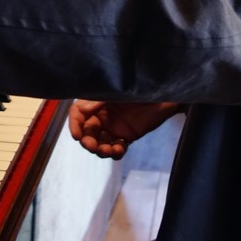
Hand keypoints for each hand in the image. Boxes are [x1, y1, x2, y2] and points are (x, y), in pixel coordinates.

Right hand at [68, 100, 183, 159]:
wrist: (166, 95)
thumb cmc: (142, 88)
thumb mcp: (118, 92)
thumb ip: (100, 100)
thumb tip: (82, 110)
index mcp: (98, 102)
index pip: (78, 114)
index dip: (74, 124)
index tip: (77, 136)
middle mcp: (103, 115)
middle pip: (87, 132)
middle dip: (88, 141)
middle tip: (93, 146)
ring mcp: (114, 127)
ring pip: (100, 143)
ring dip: (101, 150)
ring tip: (109, 151)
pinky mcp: (127, 136)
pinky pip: (115, 148)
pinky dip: (115, 153)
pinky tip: (120, 150)